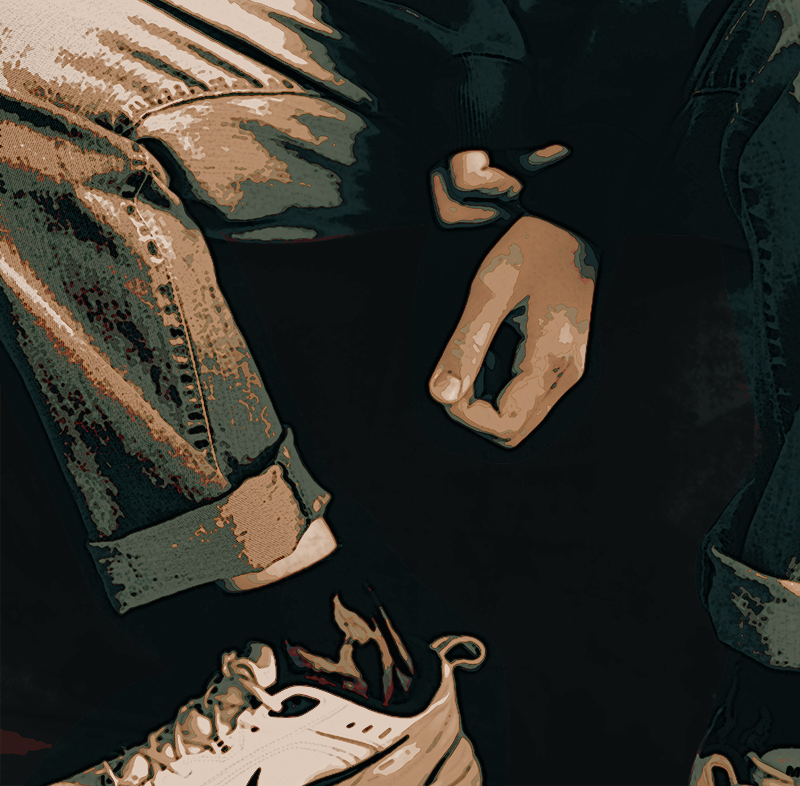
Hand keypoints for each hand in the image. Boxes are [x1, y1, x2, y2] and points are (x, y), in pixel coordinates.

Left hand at [428, 215, 595, 447]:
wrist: (572, 221)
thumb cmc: (531, 247)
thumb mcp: (490, 290)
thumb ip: (466, 345)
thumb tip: (440, 396)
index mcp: (552, 361)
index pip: (505, 425)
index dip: (466, 415)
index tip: (445, 382)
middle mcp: (567, 374)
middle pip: (513, 430)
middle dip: (473, 413)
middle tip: (452, 374)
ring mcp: (569, 369)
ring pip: (520, 416)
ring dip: (485, 403)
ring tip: (467, 360)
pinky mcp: (564, 360)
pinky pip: (527, 395)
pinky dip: (498, 389)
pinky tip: (485, 355)